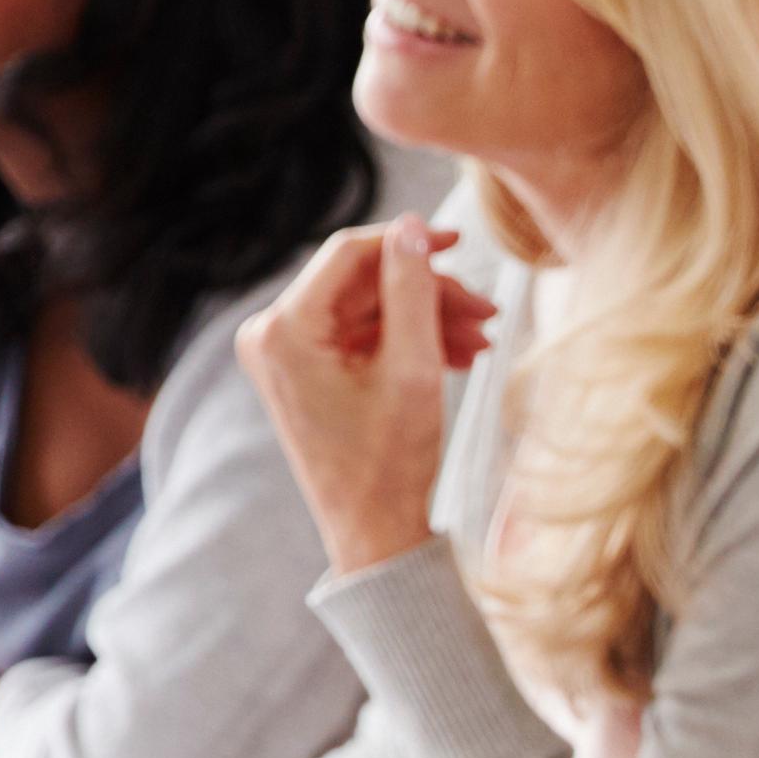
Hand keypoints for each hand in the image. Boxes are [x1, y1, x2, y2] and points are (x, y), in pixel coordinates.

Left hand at [237, 222, 496, 574]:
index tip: (462, 242)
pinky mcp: (302, 372)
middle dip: (427, 294)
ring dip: (425, 320)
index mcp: (284, 330)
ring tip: (480, 342)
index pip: (349, 255)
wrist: (372, 530)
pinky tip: (454, 356)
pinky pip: (359, 338)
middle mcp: (271, 335)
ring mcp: (284, 355)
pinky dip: (405, 342)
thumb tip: (414, 228)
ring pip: (367, 311)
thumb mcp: (414, 368)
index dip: (408, 243)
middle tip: (488, 313)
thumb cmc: (389, 459)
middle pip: (361, 285)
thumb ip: (413, 290)